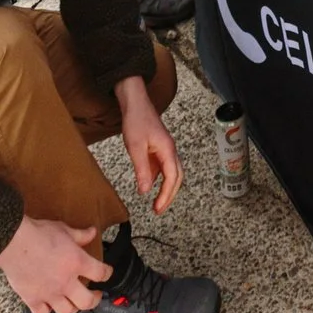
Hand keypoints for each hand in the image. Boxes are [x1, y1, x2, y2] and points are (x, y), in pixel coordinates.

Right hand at [0, 217, 109, 312]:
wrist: (14, 242)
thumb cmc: (37, 234)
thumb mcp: (64, 229)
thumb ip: (80, 235)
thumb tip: (92, 232)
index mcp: (77, 263)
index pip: (100, 273)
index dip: (107, 273)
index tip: (106, 273)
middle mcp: (66, 282)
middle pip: (88, 301)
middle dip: (95, 299)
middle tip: (95, 295)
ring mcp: (50, 293)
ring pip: (67, 311)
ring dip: (72, 307)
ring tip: (73, 302)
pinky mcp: (33, 299)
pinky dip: (46, 311)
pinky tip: (47, 305)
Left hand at [117, 77, 183, 214]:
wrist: (135, 102)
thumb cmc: (136, 120)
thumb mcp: (135, 147)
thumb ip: (142, 170)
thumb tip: (145, 191)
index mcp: (167, 150)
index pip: (172, 178)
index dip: (165, 195)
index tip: (157, 208)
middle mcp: (170, 151)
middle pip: (176, 178)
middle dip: (169, 196)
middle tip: (158, 210)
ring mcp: (165, 149)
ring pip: (171, 173)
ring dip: (165, 188)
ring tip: (155, 202)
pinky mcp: (158, 148)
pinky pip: (162, 167)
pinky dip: (158, 179)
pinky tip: (148, 185)